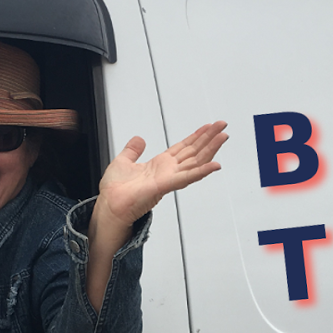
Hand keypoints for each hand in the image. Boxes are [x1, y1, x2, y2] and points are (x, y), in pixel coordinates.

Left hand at [96, 121, 227, 228]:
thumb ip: (132, 150)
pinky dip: (202, 171)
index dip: (197, 136)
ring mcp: (169, 178)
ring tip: (223, 137)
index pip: (183, 147)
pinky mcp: (166, 185)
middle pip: (194, 151)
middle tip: (222, 127)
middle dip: (209, 138)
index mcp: (160, 165)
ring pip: (196, 161)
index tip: (208, 127)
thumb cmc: (115, 191)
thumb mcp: (123, 161)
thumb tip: (138, 139)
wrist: (110, 205)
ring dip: (211, 149)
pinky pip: (187, 177)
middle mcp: (168, 171)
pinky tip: (214, 165)